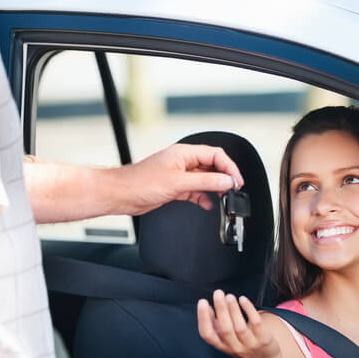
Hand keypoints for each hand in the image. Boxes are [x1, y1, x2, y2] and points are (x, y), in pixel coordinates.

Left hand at [117, 143, 243, 214]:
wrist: (122, 195)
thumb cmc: (141, 182)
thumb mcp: (178, 183)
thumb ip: (205, 182)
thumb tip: (225, 181)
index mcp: (184, 153)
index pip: (215, 155)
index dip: (229, 167)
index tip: (236, 181)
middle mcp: (183, 161)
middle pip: (212, 166)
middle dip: (224, 178)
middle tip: (233, 190)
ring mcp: (179, 174)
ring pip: (204, 179)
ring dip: (214, 189)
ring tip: (223, 198)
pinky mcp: (175, 187)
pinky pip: (195, 190)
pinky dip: (203, 197)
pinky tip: (207, 204)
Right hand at [197, 291, 283, 357]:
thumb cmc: (242, 346)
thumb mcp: (225, 340)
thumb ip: (215, 325)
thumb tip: (206, 308)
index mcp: (222, 345)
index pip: (208, 335)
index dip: (203, 318)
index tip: (203, 302)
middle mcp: (235, 347)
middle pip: (225, 329)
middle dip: (221, 310)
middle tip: (218, 293)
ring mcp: (250, 344)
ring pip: (240, 327)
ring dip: (234, 309)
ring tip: (230, 296)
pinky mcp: (264, 340)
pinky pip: (256, 324)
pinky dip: (249, 310)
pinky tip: (243, 300)